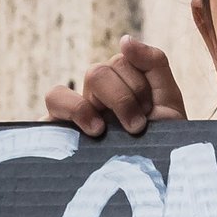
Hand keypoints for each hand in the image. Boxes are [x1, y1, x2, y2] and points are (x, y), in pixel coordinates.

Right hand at [44, 35, 188, 135]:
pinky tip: (91, 132)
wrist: (158, 177)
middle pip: (96, 73)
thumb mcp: (168, 99)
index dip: (139, 85)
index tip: (152, 112)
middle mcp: (93, 96)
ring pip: (63, 91)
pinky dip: (68, 113)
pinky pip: (48, 111)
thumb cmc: (164, 140)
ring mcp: (72, 115)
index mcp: (120, 84)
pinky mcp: (56, 134)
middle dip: (123, 98)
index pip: (120, 62)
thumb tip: (123, 39)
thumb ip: (153, 63)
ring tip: (104, 132)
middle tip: (137, 127)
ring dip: (86, 110)